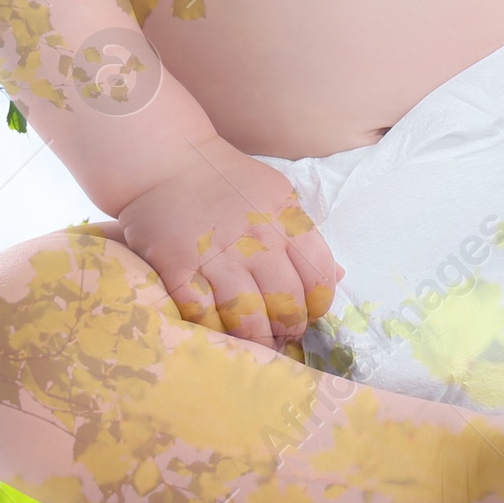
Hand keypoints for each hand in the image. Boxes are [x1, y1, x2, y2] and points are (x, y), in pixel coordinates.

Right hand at [113, 138, 341, 351]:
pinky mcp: (178, 269)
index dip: (319, 305)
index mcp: (284, 219)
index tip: (309, 313)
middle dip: (289, 329)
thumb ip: (304, 236)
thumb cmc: (226, 180)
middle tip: (281, 335)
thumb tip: (337, 276)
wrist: (166, 161)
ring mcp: (216, 256)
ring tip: (256, 341)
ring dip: (257, 339)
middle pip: (287, 305)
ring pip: (248, 320)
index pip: (320, 276)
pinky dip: (214, 330)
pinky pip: (202, 317)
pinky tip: (219, 329)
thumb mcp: (277, 195)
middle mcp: (255, 240)